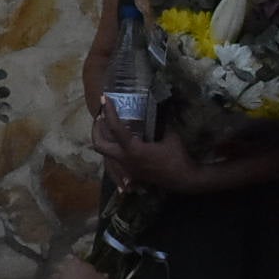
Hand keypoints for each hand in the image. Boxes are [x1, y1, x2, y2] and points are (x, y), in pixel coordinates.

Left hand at [91, 102, 206, 193]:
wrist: (183, 179)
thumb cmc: (177, 157)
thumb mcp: (170, 136)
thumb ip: (160, 125)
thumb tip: (155, 112)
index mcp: (133, 149)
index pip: (115, 127)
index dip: (109, 111)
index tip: (104, 98)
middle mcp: (125, 159)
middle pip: (99, 145)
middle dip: (96, 129)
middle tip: (100, 117)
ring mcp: (126, 169)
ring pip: (104, 155)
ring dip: (103, 140)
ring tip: (107, 127)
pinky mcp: (130, 174)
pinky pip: (114, 163)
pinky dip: (113, 152)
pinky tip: (117, 145)